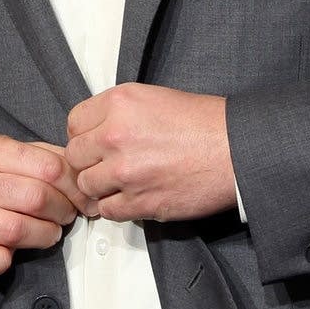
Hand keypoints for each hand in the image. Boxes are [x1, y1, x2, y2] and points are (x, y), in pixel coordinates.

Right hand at [0, 134, 88, 282]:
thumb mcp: (15, 156)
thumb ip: (50, 158)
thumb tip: (84, 174)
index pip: (49, 167)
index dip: (76, 188)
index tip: (84, 200)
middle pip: (36, 198)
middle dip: (63, 212)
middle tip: (65, 216)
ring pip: (17, 229)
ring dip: (44, 236)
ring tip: (48, 232)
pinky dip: (4, 262)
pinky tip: (8, 253)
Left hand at [65, 83, 235, 222]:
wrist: (235, 150)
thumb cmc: (204, 123)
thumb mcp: (153, 97)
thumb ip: (118, 111)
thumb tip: (95, 129)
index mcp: (119, 103)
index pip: (73, 123)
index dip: (82, 135)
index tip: (92, 142)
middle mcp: (116, 135)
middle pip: (74, 155)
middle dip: (87, 161)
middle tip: (103, 164)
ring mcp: (126, 171)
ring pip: (86, 185)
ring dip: (99, 187)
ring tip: (117, 183)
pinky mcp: (140, 202)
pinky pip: (107, 211)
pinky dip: (114, 207)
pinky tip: (129, 198)